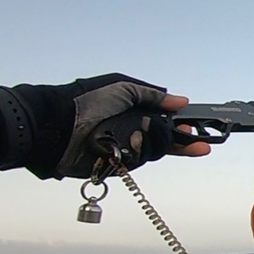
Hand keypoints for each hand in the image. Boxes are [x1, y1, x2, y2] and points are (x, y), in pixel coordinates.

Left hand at [13, 74, 211, 178]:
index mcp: (135, 110)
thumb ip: (153, 95)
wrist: (57, 126)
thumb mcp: (122, 88)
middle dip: (180, 141)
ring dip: (153, 144)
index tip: (196, 129)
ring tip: (139, 135)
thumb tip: (181, 101)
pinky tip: (127, 146)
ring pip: (154, 152)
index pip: (166, 120)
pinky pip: (137, 162)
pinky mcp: (116, 165)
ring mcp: (125, 148)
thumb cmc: (84, 102)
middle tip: (195, 143)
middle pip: (166, 140)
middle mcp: (132, 130)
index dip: (183, 125)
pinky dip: (135, 154)